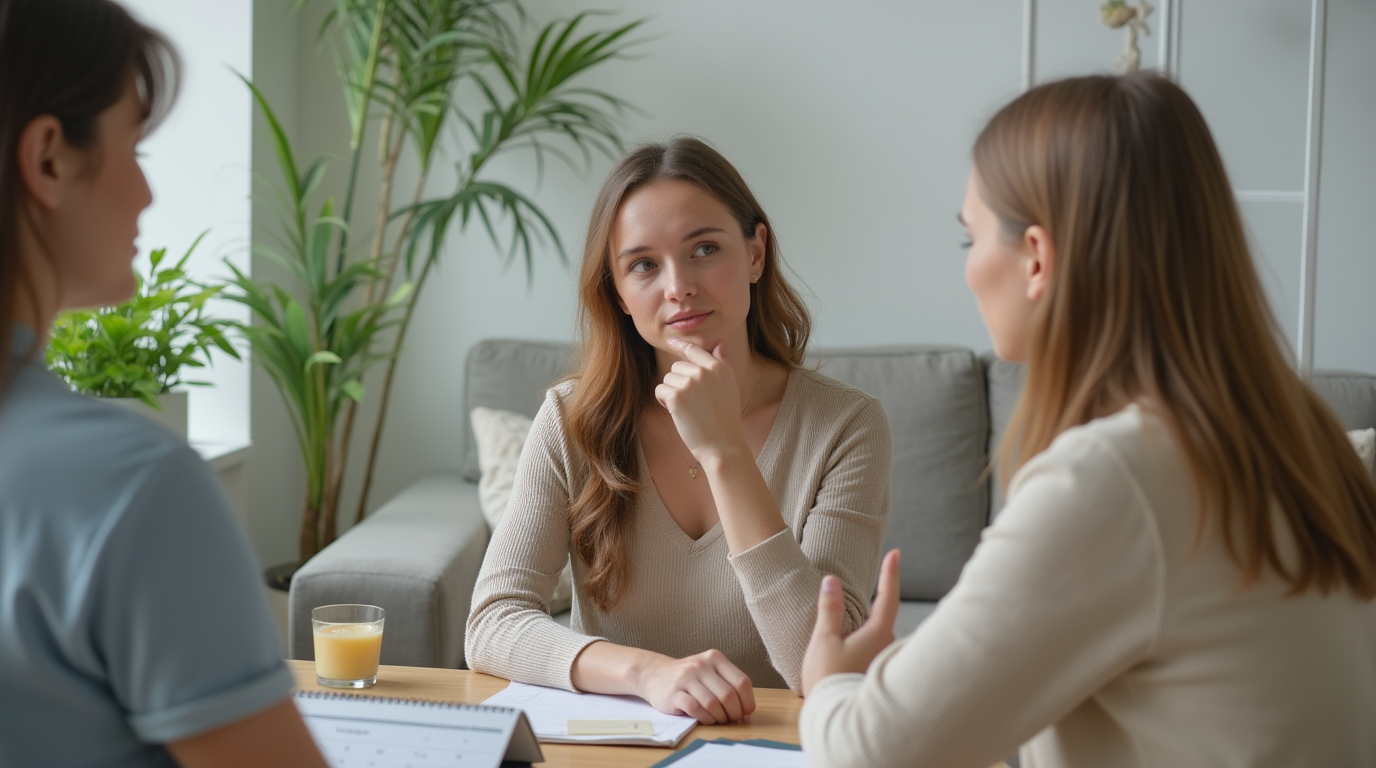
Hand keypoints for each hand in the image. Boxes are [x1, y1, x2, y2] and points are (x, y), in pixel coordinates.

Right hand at [636, 649, 756, 723]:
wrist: (654, 674)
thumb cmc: (689, 678)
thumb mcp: (710, 673)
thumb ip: (730, 688)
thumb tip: (747, 715)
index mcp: (715, 658)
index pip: (742, 682)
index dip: (747, 702)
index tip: (745, 713)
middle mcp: (701, 665)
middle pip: (728, 695)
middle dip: (733, 713)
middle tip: (730, 719)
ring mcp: (686, 678)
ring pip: (712, 704)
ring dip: (719, 718)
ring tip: (717, 719)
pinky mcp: (674, 692)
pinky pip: (696, 709)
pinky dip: (705, 718)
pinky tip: (705, 718)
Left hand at [655, 339, 748, 462]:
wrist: (722, 444)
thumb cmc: (725, 418)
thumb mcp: (729, 387)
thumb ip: (722, 364)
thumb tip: (719, 344)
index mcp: (719, 367)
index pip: (694, 350)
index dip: (680, 344)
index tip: (671, 341)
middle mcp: (704, 372)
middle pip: (676, 367)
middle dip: (678, 382)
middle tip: (691, 402)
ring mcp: (690, 383)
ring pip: (667, 379)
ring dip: (671, 393)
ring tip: (687, 409)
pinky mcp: (677, 396)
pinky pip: (660, 391)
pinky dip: (663, 401)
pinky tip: (676, 412)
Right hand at [801, 549, 900, 696]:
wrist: (834, 721)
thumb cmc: (828, 679)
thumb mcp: (824, 640)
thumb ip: (829, 609)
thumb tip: (831, 581)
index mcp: (877, 634)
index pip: (887, 596)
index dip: (890, 573)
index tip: (896, 553)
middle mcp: (888, 647)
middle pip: (885, 616)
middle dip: (882, 597)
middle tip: (884, 573)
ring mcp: (885, 662)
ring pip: (880, 635)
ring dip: (871, 625)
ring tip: (858, 619)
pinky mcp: (878, 675)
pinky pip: (876, 650)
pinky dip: (868, 641)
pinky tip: (854, 648)